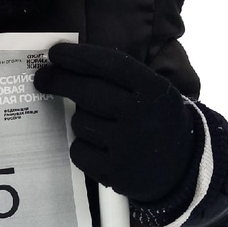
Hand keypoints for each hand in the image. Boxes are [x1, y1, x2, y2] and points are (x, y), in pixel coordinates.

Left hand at [34, 43, 195, 202]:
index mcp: (154, 89)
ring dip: (80, 119)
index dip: (77, 55)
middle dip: (59, 81)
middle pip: (86, 92)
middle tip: (43, 77)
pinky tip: (97, 147)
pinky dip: (82, 146)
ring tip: (98, 124)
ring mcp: (128, 146)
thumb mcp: (154, 91)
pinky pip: (78, 150)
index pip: (109, 63)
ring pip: (80, 122)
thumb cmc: (157, 120)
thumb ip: (120, 77)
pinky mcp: (115, 173)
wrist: (184, 168)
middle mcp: (142, 115)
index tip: (55, 53)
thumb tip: (68, 63)